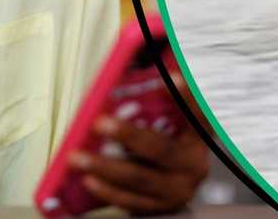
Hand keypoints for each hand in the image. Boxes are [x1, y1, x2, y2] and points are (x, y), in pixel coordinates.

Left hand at [69, 73, 211, 214]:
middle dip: (128, 135)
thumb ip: (155, 102)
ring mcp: (178, 190)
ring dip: (106, 167)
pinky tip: (89, 180)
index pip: (198, 113)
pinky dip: (108, 191)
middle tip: (100, 124)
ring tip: (79, 157)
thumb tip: (124, 73)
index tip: (173, 77)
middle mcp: (194, 164)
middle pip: (161, 149)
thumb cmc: (165, 143)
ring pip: (140, 179)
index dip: (187, 96)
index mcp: (199, 137)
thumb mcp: (170, 123)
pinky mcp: (160, 209)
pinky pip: (131, 201)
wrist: (173, 185)